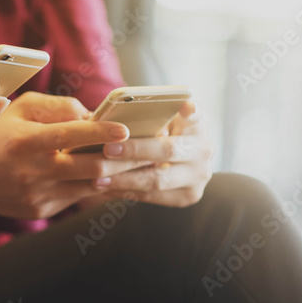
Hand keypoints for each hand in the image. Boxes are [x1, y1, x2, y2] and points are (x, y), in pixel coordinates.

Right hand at [0, 92, 144, 219]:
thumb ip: (56, 106)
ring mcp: (38, 194)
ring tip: (143, 163)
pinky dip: (97, 185)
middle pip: (91, 167)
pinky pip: (77, 196)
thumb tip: (93, 113)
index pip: (69, 135)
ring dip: (119, 175)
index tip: (125, 128)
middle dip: (125, 159)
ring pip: (90, 186)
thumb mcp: (17, 109)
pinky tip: (113, 175)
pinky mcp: (41, 210)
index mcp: (25, 141)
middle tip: (151, 150)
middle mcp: (32, 171)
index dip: (100, 132)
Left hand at [87, 101, 213, 206]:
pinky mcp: (188, 195)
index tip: (184, 106)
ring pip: (158, 179)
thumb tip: (112, 121)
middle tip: (108, 149)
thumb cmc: (153, 130)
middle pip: (169, 150)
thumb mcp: (155, 119)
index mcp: (198, 123)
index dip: (190, 111)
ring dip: (124, 179)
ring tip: (98, 179)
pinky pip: (153, 196)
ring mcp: (199, 174)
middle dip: (135, 150)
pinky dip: (126, 191)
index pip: (197, 114)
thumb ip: (144, 116)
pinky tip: (105, 187)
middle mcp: (204, 148)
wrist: (170, 161)